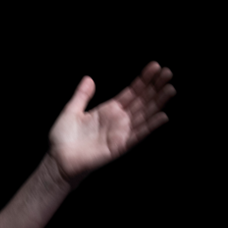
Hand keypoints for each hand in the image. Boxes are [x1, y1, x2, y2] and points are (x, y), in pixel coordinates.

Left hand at [48, 62, 174, 185]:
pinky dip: (150, 126)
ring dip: (158, 103)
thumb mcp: (71, 111)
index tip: (155, 66)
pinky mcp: (119, 146)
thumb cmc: (62, 139)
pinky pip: (138, 135)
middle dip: (155, 87)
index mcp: (108, 110)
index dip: (143, 80)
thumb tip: (89, 78)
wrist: (58, 160)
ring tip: (170, 89)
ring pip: (144, 115)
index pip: (131, 92)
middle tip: (168, 72)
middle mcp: (118, 120)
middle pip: (142, 101)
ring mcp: (120, 133)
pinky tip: (163, 116)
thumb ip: (82, 95)